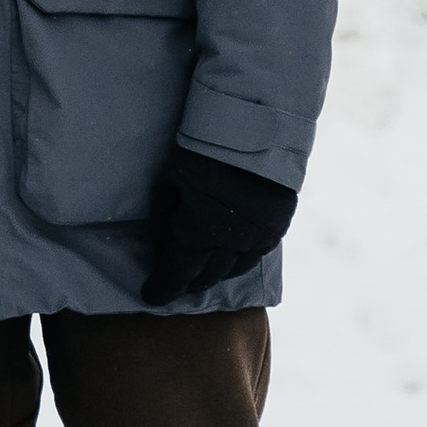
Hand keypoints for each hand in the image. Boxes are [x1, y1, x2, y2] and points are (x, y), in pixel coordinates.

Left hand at [146, 152, 296, 306]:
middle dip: (186, 281)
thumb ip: (164, 221)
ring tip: (200, 272)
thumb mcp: (168, 185)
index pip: (176, 276)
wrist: (251, 133)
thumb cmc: (200, 155)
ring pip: (231, 272)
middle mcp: (228, 245)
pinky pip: (254, 258)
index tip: (151, 294)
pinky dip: (237, 262)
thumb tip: (162, 249)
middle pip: (204, 277)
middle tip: (175, 281)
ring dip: (213, 274)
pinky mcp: (275, 231)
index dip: (162, 289)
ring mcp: (255, 240)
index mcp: (197, 235)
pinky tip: (228, 258)